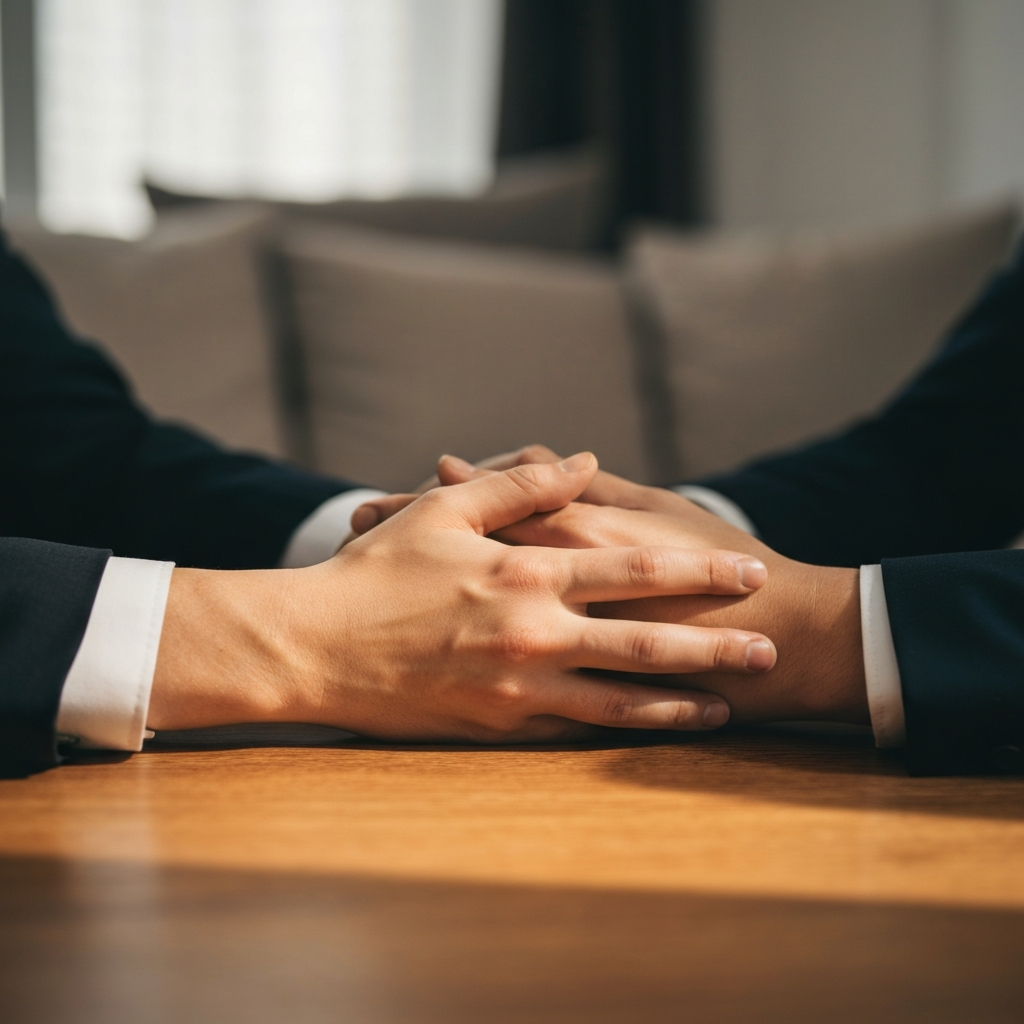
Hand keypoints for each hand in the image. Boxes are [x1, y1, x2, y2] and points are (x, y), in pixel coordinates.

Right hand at [148, 454, 776, 742]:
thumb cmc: (376, 570)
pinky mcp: (500, 724)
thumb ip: (519, 483)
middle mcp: (535, 632)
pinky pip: (577, 730)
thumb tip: (581, 457)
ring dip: (684, 699)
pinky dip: (625, 727)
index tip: (747, 573)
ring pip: (622, 699)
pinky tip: (655, 728)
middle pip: (648, 641)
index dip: (700, 573)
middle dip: (717, 644)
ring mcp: (521, 686)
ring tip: (732, 703)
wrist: (313, 648)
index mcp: (528, 571)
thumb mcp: (443, 509)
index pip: (637, 572)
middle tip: (771, 649)